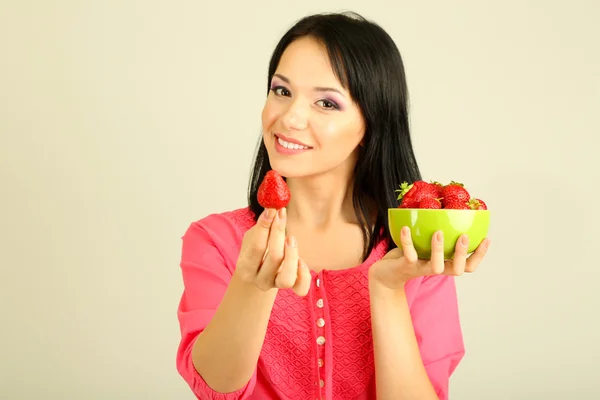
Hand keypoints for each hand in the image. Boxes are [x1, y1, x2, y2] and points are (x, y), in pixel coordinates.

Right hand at [234, 207, 310, 295]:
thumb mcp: (251, 239)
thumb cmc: (254, 253)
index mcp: (245, 268)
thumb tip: (272, 209)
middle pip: (274, 257)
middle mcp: (260, 280)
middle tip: (281, 214)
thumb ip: (261, 227)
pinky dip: (304, 273)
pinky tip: (301, 260)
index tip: (272, 210)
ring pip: (287, 276)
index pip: (256, 247)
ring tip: (290, 237)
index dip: (265, 227)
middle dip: (279, 232)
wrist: (257, 275)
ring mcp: (275, 285)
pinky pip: (300, 287)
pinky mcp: (289, 287)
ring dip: (292, 254)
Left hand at [369, 226, 490, 289]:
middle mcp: (436, 269)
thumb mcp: (426, 245)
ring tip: (438, 232)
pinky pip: (408, 254)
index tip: (486, 238)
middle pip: (456, 269)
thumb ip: (439, 234)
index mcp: (445, 264)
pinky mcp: (405, 267)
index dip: (479, 255)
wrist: (385, 274)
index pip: (468, 266)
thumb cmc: (410, 256)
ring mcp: (421, 269)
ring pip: (435, 266)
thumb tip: (449, 208)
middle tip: (464, 235)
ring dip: (438, 249)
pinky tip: (406, 227)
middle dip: (462, 253)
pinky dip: (407, 241)